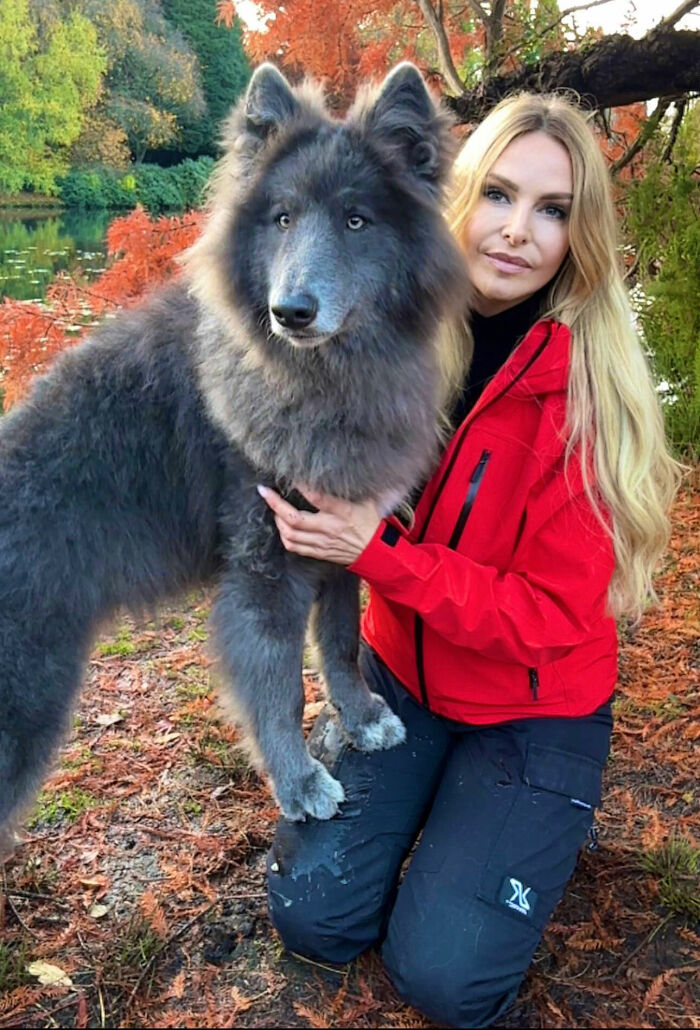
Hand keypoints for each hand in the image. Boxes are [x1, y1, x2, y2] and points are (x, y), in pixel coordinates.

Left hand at [257, 484, 381, 564]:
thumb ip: (352, 486)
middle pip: (295, 519)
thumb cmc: (370, 522)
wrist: (377, 552)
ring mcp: (322, 543)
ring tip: (273, 508)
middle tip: (265, 492)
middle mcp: (330, 529)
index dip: (302, 486)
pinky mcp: (319, 552)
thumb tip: (344, 468)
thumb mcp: (366, 500)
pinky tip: (282, 527)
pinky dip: (284, 536)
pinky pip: (295, 547)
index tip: (290, 477)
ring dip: (278, 521)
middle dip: (275, 504)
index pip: (318, 498)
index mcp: (343, 512)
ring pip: (290, 535)